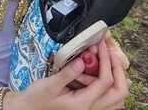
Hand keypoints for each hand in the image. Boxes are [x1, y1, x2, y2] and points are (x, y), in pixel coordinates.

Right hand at [5, 40, 128, 109]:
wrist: (28, 109)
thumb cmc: (36, 99)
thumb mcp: (49, 85)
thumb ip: (67, 73)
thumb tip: (82, 61)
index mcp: (83, 104)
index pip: (105, 81)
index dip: (106, 61)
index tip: (101, 45)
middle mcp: (91, 109)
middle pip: (119, 93)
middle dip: (118, 70)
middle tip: (111, 52)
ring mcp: (90, 109)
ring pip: (116, 99)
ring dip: (117, 79)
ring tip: (109, 61)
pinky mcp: (87, 106)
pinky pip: (108, 100)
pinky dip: (110, 86)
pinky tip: (101, 72)